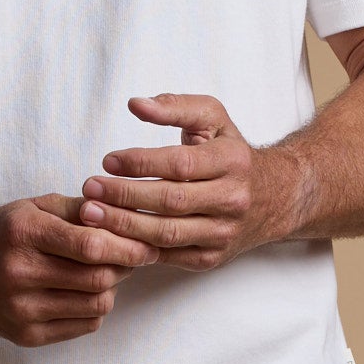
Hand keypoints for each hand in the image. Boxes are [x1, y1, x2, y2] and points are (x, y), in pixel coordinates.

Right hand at [0, 194, 156, 346]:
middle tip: (130, 259)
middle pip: (98, 278)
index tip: (147, 245)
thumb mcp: (36, 207)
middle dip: (124, 268)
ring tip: (103, 274)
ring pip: (96, 305)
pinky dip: (94, 309)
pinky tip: (82, 294)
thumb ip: (81, 209)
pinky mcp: (24, 335)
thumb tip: (129, 215)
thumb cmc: (3, 231)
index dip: (128, 246)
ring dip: (111, 289)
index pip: (91, 245)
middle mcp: (19, 273)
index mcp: (24, 233)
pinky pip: (84, 326)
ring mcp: (20, 309)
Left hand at [78, 97, 306, 270]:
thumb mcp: (213, 119)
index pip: (180, 164)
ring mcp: (223, 233)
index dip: (140, 163)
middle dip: (124, 196)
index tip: (107, 161)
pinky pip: (168, 256)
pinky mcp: (212, 258)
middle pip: (170, 201)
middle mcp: (232, 200)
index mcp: (232, 161)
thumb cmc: (232, 153)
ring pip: (167, 234)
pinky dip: (136, 247)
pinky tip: (110, 236)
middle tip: (89, 189)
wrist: (274, 198)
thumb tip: (135, 104)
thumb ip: (175, 107)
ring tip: (91, 214)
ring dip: (124, 225)